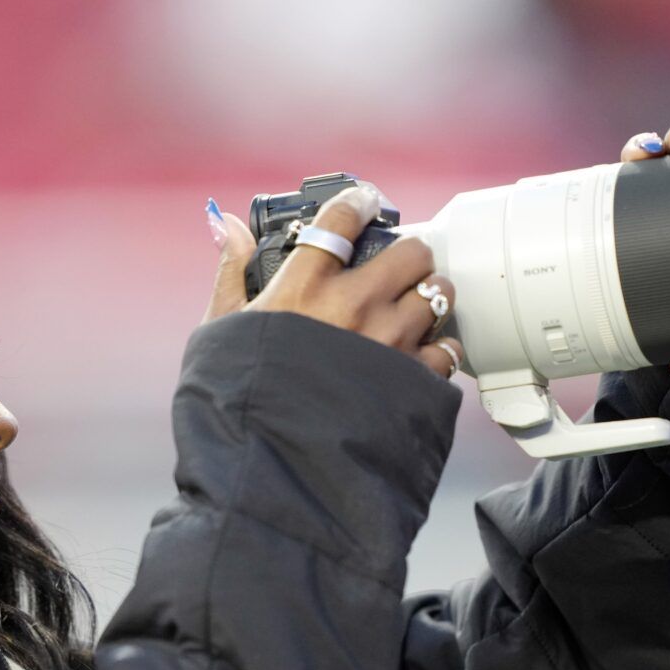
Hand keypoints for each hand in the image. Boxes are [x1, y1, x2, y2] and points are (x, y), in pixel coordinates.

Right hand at [202, 187, 461, 379]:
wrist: (273, 467)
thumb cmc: (240, 401)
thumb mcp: (223, 331)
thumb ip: (232, 273)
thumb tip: (225, 226)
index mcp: (304, 288)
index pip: (343, 218)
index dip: (360, 201)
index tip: (365, 204)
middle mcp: (354, 306)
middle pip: (411, 250)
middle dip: (406, 255)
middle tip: (394, 271)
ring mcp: (389, 343)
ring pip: (438, 294)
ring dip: (428, 299)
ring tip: (409, 315)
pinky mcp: (413, 381)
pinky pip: (447, 349)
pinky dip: (437, 350)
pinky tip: (415, 357)